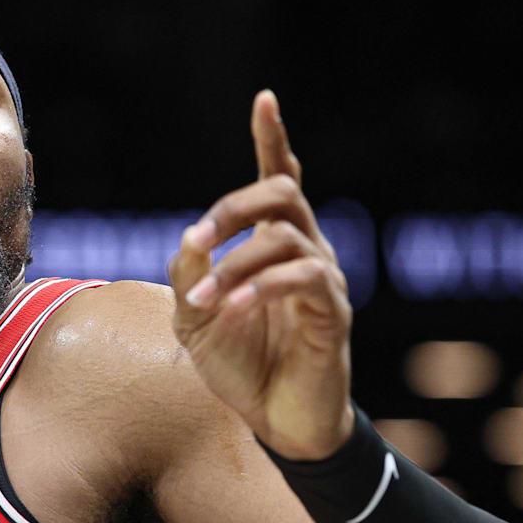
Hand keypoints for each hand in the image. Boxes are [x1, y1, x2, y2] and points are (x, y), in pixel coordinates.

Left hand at [167, 90, 354, 460]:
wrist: (275, 422)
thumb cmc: (239, 366)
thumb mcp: (194, 319)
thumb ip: (189, 276)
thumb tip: (192, 239)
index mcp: (272, 244)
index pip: (279, 180)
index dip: (273, 140)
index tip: (264, 99)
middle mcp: (304, 250)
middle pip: (283, 194)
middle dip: (235, 205)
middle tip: (199, 238)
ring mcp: (323, 279)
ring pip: (286, 237)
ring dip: (236, 264)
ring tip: (206, 302)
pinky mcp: (333, 312)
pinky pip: (304, 278)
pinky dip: (263, 288)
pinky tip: (236, 309)